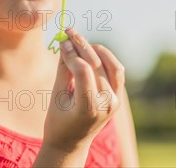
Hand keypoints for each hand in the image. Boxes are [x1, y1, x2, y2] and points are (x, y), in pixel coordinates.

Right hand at [42, 27, 124, 152]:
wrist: (71, 144)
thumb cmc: (58, 121)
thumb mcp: (56, 95)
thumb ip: (63, 68)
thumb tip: (66, 42)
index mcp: (88, 107)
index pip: (83, 70)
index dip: (72, 52)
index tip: (62, 40)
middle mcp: (106, 104)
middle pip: (97, 64)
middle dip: (82, 45)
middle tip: (69, 31)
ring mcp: (115, 102)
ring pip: (111, 65)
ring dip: (96, 50)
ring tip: (81, 42)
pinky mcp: (118, 98)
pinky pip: (117, 72)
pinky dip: (106, 59)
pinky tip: (92, 52)